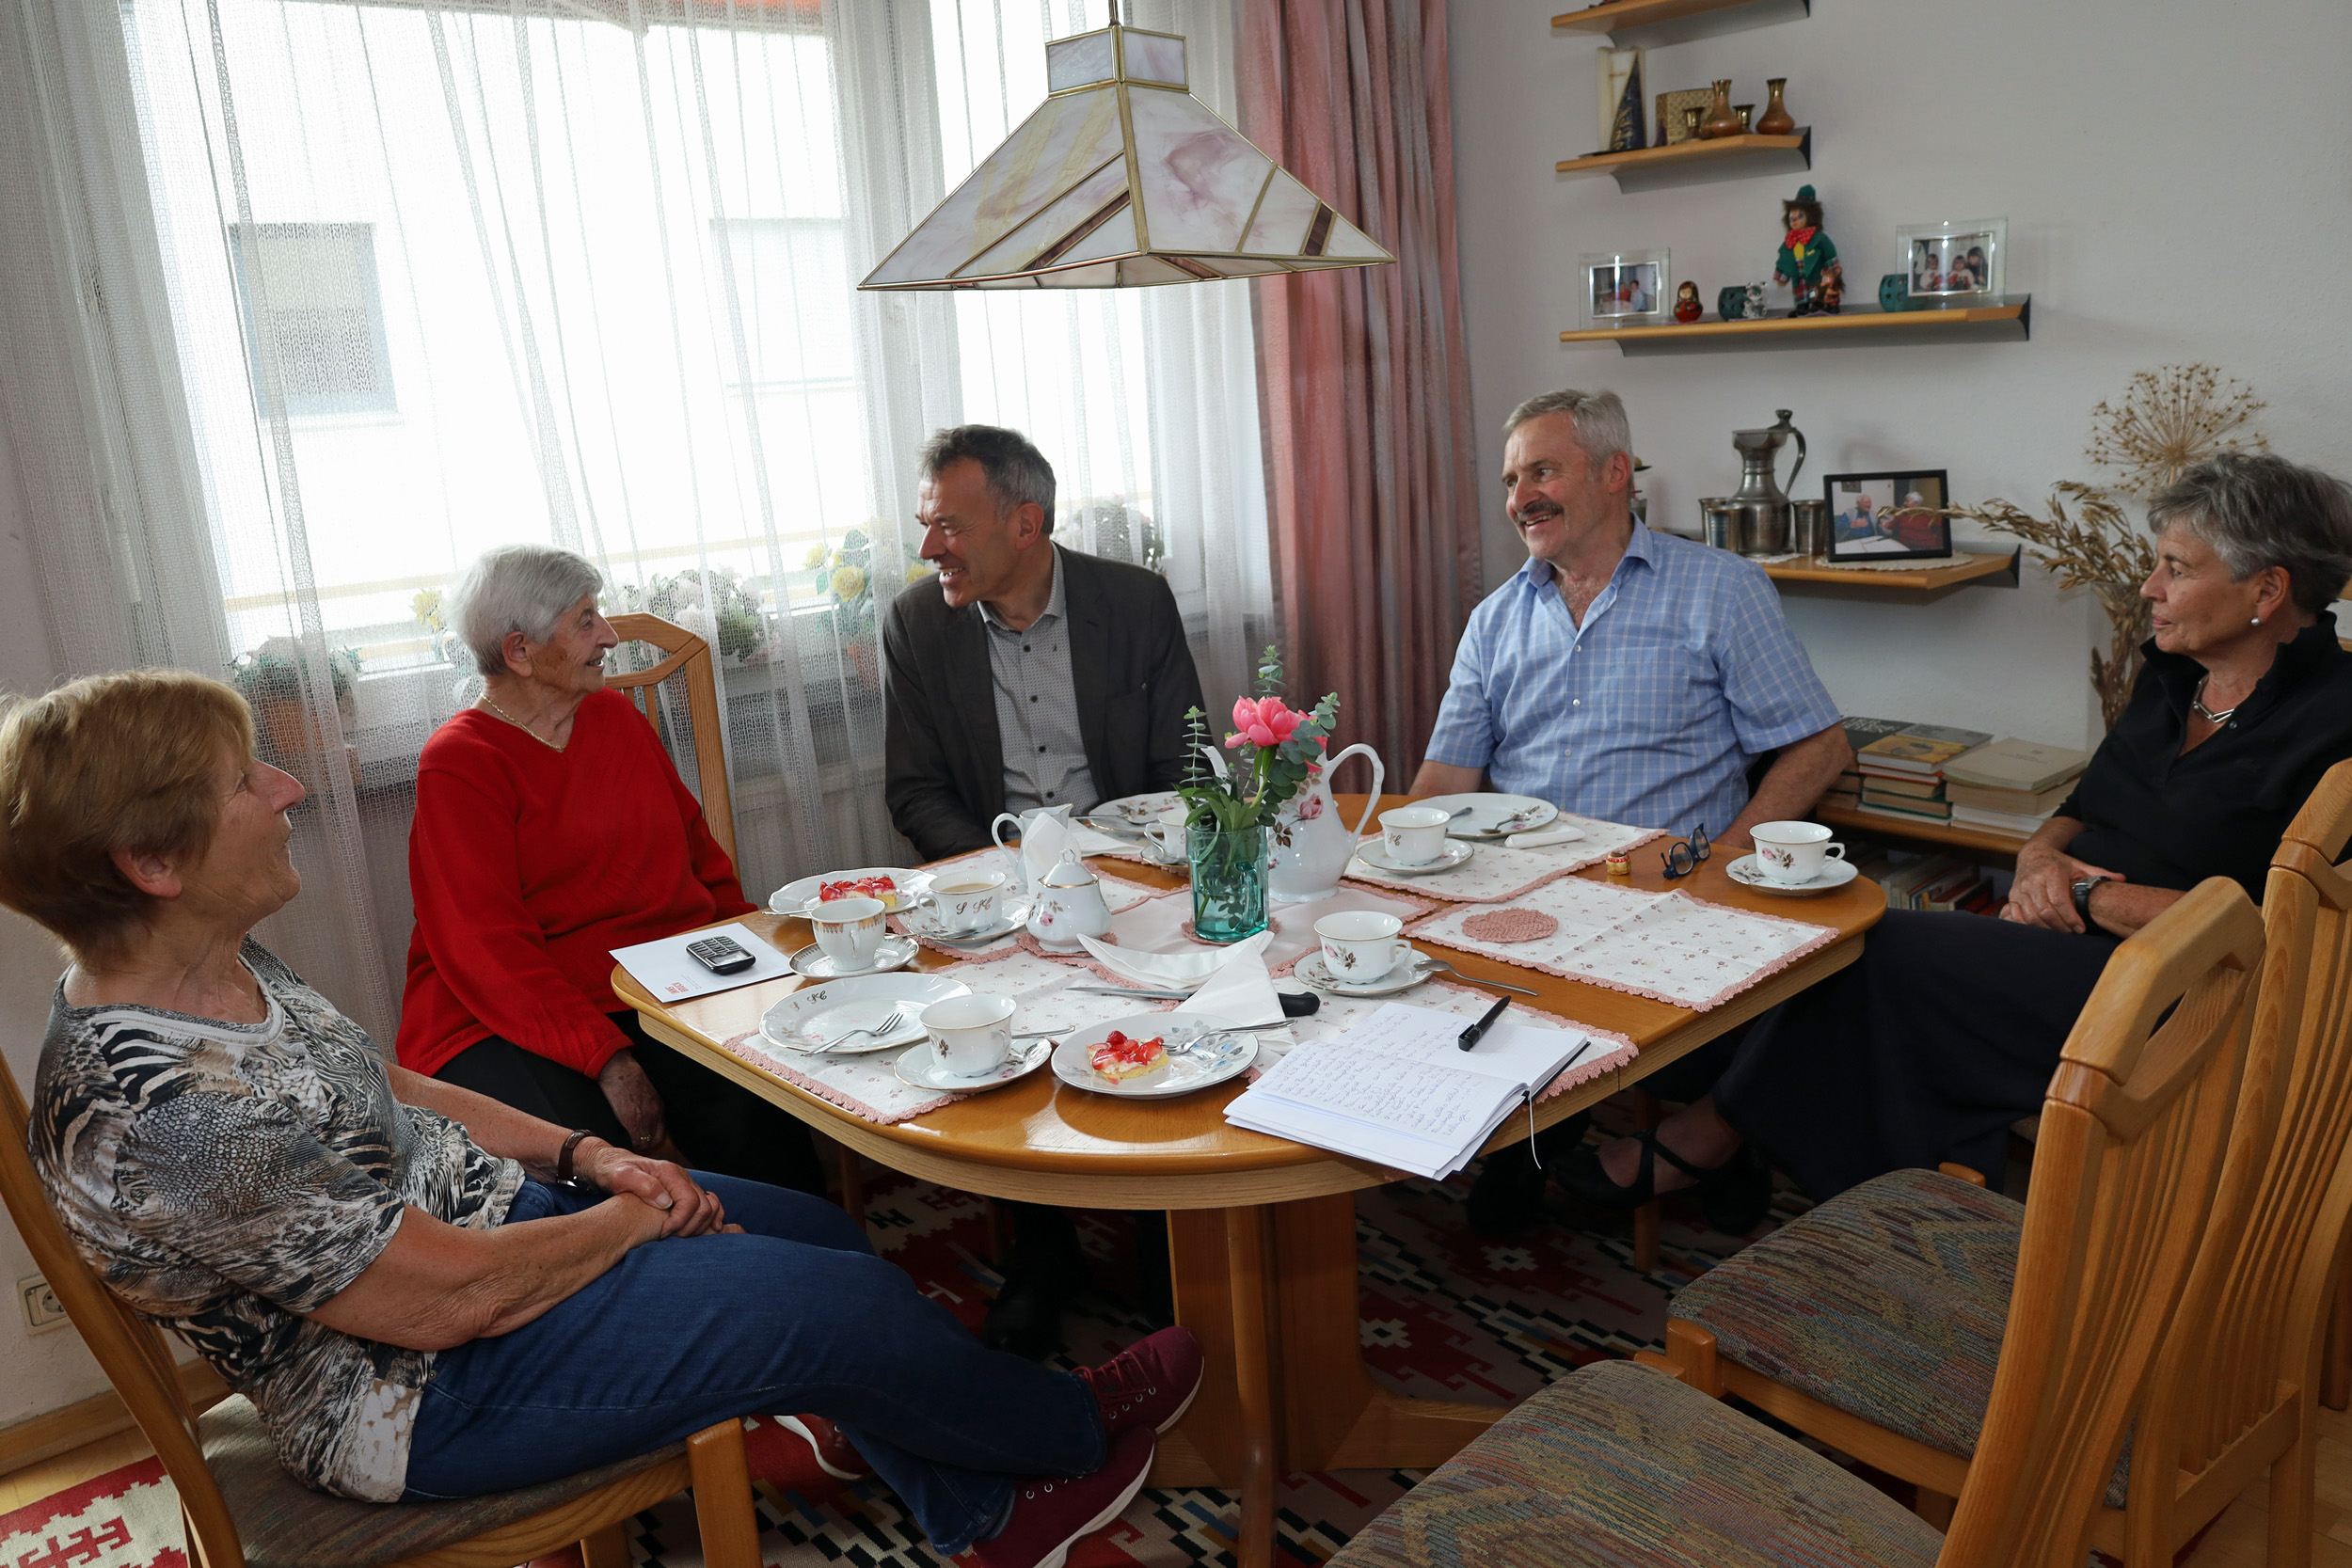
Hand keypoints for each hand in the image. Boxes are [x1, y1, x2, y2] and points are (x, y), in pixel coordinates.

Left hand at [580, 1142, 730, 1237]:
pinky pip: (708, 1204)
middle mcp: (682, 1177)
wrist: (610, 1164)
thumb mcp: (621, 1176)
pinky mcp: (684, 1191)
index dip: (679, 1221)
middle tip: (670, 1237)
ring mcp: (685, 1184)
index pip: (690, 1201)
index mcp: (669, 1173)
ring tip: (678, 1236)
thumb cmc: (613, 1171)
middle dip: (690, 1227)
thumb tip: (665, 1202)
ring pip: (710, 1207)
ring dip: (699, 1226)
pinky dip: (710, 1218)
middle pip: (704, 1206)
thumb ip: (644, 1186)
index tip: (662, 1233)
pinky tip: (705, 1230)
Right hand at [596, 1050, 665, 1149]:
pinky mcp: (631, 1121)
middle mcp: (654, 1115)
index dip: (651, 1143)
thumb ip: (648, 1108)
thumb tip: (643, 1122)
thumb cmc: (628, 1078)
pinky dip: (627, 1145)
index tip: (643, 1145)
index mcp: (658, 1108)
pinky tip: (620, 1142)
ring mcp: (643, 1119)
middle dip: (643, 1147)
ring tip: (625, 1146)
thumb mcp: (646, 1093)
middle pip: (652, 1142)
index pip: (660, 1135)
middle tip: (632, 1148)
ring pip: (642, 1144)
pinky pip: (633, 1141)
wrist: (618, 1070)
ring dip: (634, 1148)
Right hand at [2004, 842, 2123, 933]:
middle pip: (2045, 911)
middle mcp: (2033, 880)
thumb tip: (2122, 879)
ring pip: (2031, 916)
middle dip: (2060, 926)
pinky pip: (2017, 916)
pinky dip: (2028, 925)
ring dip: (2046, 928)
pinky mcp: (2013, 896)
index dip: (2070, 918)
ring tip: (2060, 931)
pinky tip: (2041, 928)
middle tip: (2072, 933)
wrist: (2033, 854)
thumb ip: (2099, 874)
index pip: (2059, 900)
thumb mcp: (2079, 866)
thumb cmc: (2059, 864)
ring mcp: (2020, 889)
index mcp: (2051, 872)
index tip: (2080, 929)